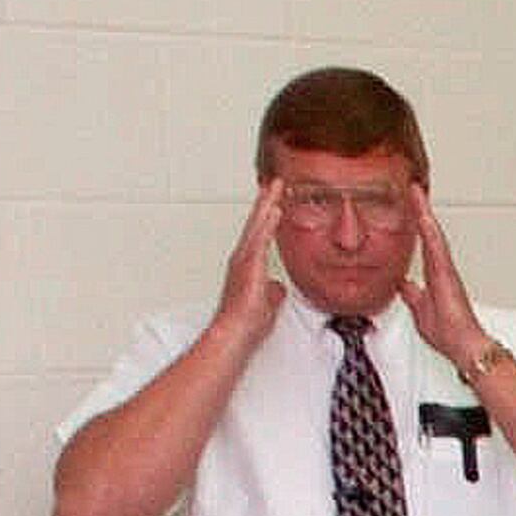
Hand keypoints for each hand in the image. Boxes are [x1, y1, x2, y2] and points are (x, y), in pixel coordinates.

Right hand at [214, 181, 286, 336]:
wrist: (236, 333)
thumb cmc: (248, 323)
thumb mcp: (267, 303)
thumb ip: (272, 291)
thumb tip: (279, 287)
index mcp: (248, 265)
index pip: (259, 234)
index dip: (267, 216)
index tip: (276, 200)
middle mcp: (242, 257)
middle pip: (256, 223)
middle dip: (266, 201)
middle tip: (276, 182)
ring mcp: (243, 260)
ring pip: (256, 226)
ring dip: (266, 205)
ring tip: (276, 186)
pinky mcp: (248, 265)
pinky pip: (259, 239)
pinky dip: (267, 223)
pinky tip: (275, 209)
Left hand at [396, 187, 490, 364]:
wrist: (462, 345)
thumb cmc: (448, 332)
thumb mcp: (419, 308)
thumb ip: (411, 294)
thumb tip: (401, 283)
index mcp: (434, 274)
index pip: (421, 242)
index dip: (414, 223)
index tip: (408, 204)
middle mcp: (441, 267)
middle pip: (428, 232)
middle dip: (420, 209)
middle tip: (412, 187)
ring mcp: (445, 269)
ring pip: (433, 234)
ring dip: (424, 213)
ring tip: (415, 192)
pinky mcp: (447, 274)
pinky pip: (437, 247)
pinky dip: (429, 230)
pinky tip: (423, 215)